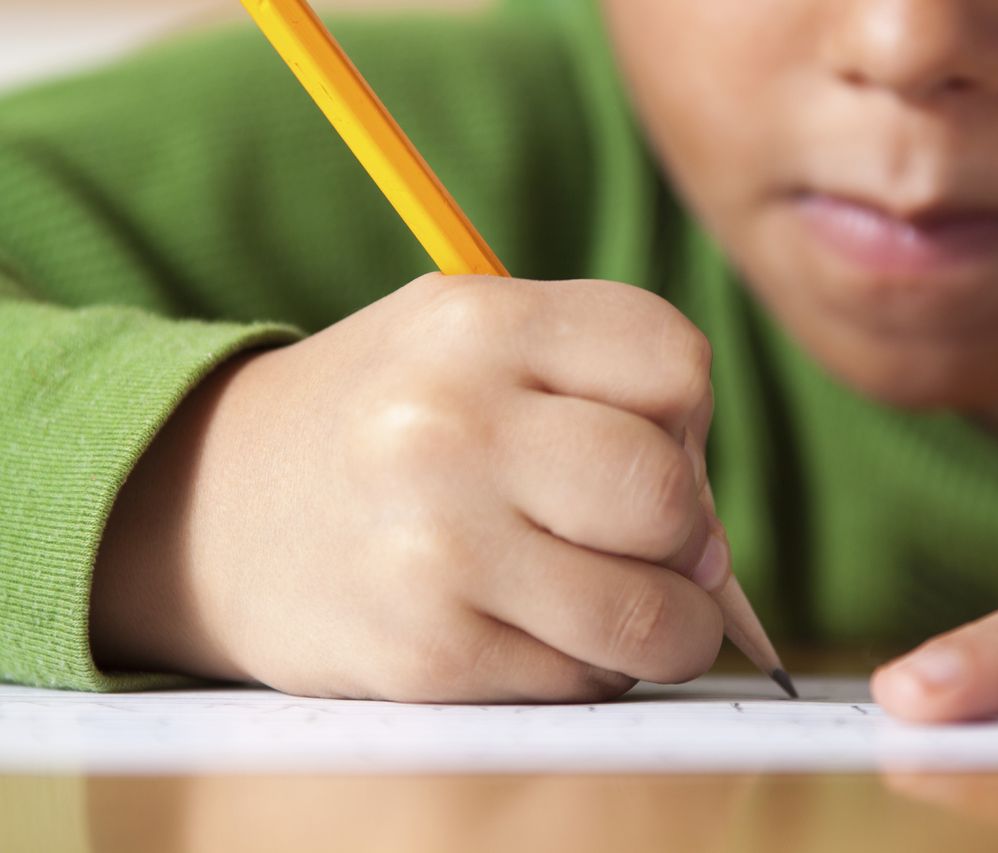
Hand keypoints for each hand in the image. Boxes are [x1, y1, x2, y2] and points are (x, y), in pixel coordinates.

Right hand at [91, 274, 728, 702]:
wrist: (215, 508)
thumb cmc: (388, 422)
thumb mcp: (477, 348)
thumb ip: (611, 406)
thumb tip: (715, 556)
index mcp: (477, 322)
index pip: (678, 364)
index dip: (683, 415)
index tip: (640, 436)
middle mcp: (450, 429)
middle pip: (668, 497)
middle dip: (683, 531)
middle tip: (638, 535)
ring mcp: (436, 551)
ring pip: (653, 614)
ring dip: (663, 622)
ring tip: (611, 597)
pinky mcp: (428, 659)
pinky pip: (586, 680)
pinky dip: (588, 666)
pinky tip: (532, 627)